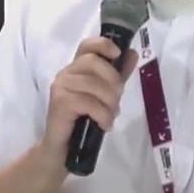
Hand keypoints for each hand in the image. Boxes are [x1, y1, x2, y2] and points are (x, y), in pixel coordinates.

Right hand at [39, 37, 138, 162]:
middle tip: (116, 101)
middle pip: (93, 62)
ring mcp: (61, 86)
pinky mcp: (60, 102)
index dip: (103, 45)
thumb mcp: (105, 94)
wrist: (63, 148)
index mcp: (77, 67)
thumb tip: (133, 53)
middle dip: (113, 81)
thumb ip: (118, 74)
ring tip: (110, 116)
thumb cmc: (84, 119)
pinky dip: (103, 115)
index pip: (87, 45)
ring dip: (109, 103)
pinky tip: (104, 124)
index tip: (117, 55)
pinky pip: (89, 103)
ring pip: (93, 84)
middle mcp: (66, 72)